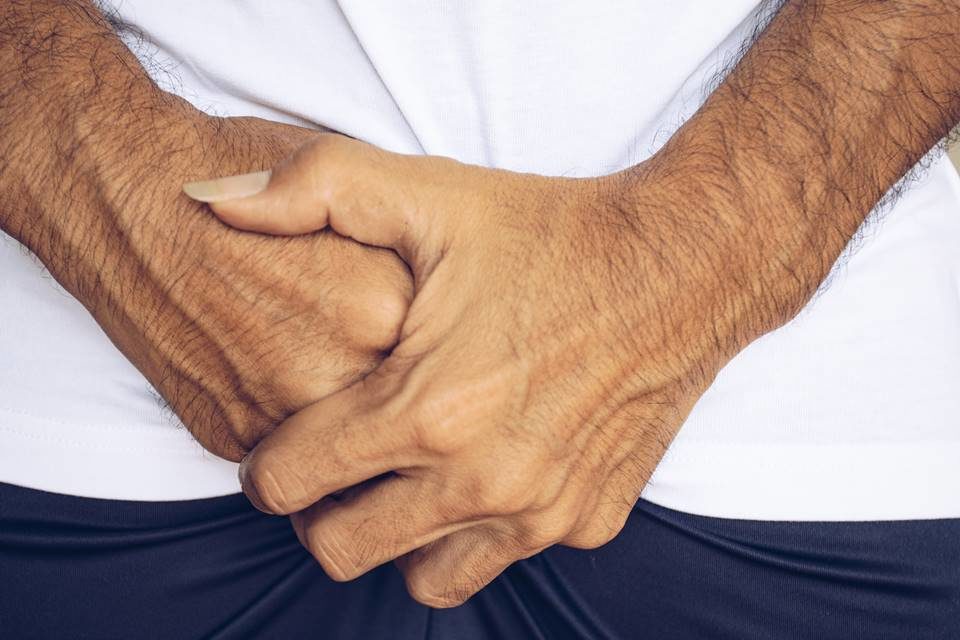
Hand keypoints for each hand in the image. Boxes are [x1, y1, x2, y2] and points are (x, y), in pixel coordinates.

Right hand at [0, 0, 411, 458]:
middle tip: (352, 327)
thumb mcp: (349, 183)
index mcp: (387, 305)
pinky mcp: (231, 436)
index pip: (445, 348)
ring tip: (308, 342)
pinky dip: (286, 415)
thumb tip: (453, 310)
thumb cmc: (240, 177)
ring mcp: (281, 409)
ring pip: (348, 438)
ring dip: (340, 405)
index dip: (433, 328)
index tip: (418, 312)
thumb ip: (412, 252)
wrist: (127, 194)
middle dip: (389, 374)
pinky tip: (264, 360)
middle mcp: (340, 369)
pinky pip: (287, 444)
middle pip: (399, 399)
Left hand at [201, 135, 765, 605]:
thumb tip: (216, 203)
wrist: (680, 267)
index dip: (265, 464)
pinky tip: (481, 467)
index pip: (289, 485)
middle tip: (335, 461)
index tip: (282, 440)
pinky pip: (501, 560)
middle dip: (318, 512)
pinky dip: (473, 531)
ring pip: (420, 578)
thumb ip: (314, 189)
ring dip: (394, 535)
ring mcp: (540, 512)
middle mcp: (483, 480)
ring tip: (403, 475)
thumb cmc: (551, 234)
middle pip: (340, 550)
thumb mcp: (430, 192)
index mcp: (427, 408)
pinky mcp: (585, 521)